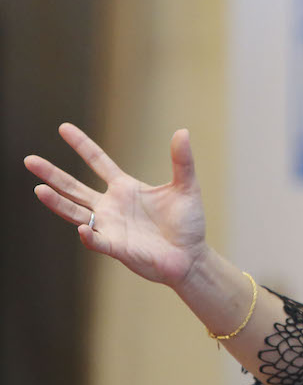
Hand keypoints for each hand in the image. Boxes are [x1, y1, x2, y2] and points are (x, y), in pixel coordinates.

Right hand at [24, 123, 208, 288]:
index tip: (63, 127)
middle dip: (52, 174)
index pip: (98, 162)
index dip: (82, 145)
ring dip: (58, 203)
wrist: (191, 256)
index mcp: (125, 188)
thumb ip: (182, 161)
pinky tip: (82, 228)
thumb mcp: (186, 187)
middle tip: (29, 160)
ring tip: (39, 190)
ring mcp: (110, 226)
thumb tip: (183, 131)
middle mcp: (111, 206)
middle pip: (74, 187)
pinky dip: (89, 235)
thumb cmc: (188, 223)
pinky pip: (97, 241)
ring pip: (76, 213)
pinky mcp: (117, 247)